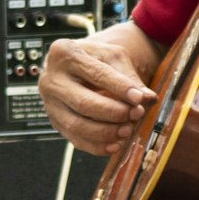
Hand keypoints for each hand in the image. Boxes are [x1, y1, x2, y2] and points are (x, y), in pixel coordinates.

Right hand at [38, 23, 160, 155]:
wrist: (77, 65)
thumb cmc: (96, 58)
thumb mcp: (113, 56)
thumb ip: (130, 77)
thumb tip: (148, 98)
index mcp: (64, 53)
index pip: (95, 74)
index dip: (119, 88)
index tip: (139, 98)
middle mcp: (51, 79)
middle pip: (83, 103)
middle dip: (113, 112)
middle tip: (136, 114)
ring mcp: (49, 103)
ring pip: (77, 125)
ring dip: (106, 132)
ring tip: (128, 130)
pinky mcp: (55, 122)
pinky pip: (75, 139)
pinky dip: (97, 146)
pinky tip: (116, 144)